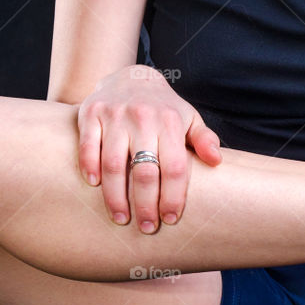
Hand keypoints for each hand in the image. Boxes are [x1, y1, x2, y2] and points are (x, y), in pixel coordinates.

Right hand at [77, 66, 221, 233]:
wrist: (131, 76)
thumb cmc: (164, 107)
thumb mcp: (188, 118)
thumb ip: (203, 139)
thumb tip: (216, 160)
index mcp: (170, 122)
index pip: (175, 167)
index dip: (173, 197)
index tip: (170, 219)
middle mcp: (143, 117)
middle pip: (145, 171)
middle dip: (146, 205)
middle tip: (146, 227)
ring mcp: (115, 115)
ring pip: (114, 164)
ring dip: (115, 196)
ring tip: (120, 217)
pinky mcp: (91, 114)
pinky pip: (88, 147)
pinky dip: (89, 168)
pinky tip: (94, 186)